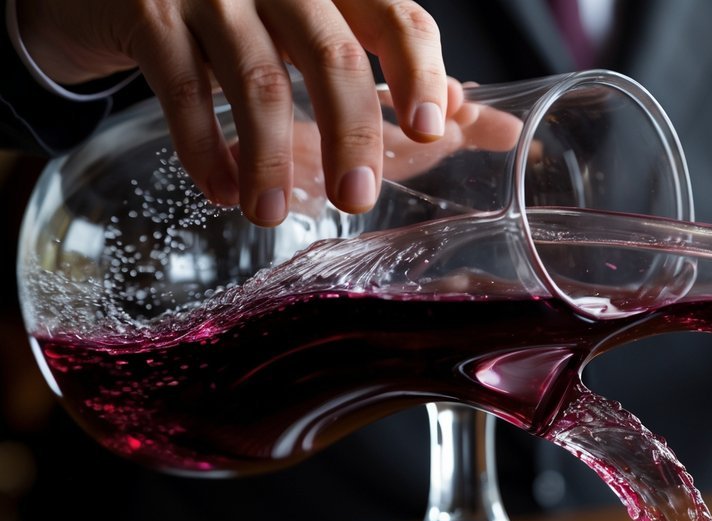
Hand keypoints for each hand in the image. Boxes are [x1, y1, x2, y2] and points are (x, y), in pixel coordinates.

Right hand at [15, 0, 447, 224]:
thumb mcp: (319, 28)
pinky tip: (222, 191)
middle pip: (334, 57)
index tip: (432, 132)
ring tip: (271, 215)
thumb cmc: (243, 11)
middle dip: (352, 135)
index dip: (420, 75)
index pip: (397, 19)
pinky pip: (183, 89)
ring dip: (271, 159)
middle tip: (357, 199)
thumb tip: (469, 114)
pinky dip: (204, 149)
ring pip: (257, 81)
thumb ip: (394, 67)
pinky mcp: (148, 11)